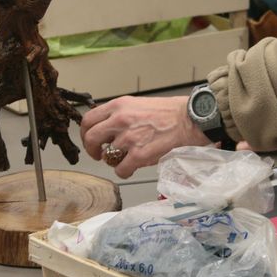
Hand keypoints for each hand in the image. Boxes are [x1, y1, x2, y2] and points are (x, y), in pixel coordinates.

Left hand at [80, 95, 209, 177]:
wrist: (190, 120)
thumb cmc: (169, 112)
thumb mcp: (139, 104)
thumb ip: (121, 114)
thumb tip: (107, 128)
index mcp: (119, 105)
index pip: (88, 119)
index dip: (85, 133)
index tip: (90, 140)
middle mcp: (120, 120)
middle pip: (91, 138)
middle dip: (92, 149)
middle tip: (99, 154)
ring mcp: (129, 138)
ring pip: (107, 156)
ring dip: (114, 160)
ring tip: (125, 158)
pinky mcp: (139, 155)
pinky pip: (121, 170)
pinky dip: (125, 171)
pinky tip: (133, 167)